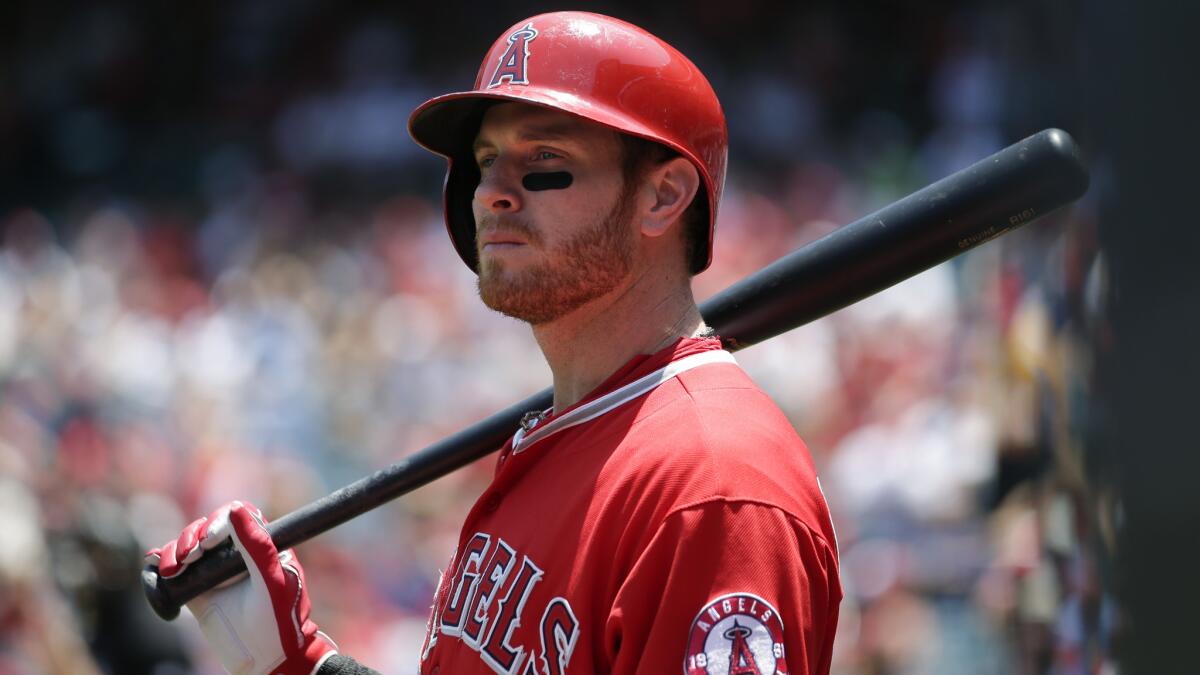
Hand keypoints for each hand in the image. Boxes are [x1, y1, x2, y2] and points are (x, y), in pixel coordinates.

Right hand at [146, 501, 336, 674]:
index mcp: (262, 544)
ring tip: (175, 569)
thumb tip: (237, 510)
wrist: (267, 658)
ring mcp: (215, 572)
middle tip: (190, 557)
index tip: (209, 540)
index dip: (218, 520)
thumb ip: (257, 546)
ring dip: (175, 550)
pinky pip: (174, 569)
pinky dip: (160, 562)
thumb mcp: (271, 581)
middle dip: (191, 537)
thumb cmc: (280, 619)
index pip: (237, 516)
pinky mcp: (197, 590)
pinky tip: (158, 568)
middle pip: (205, 527)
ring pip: (186, 545)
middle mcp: (237, 553)